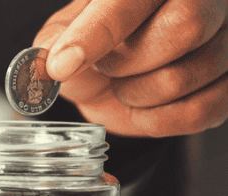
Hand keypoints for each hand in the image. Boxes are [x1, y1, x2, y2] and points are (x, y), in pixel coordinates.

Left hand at [34, 0, 227, 136]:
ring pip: (183, 76)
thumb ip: (53, 43)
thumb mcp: (63, 34)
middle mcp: (203, 0)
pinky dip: (157, 120)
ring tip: (124, 84)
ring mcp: (224, 42)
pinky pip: (199, 112)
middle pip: (185, 27)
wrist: (118, 73)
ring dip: (136, 94)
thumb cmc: (96, 44)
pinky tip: (143, 107)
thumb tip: (49, 63)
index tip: (62, 65)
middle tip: (106, 67)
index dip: (96, 33)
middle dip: (126, 62)